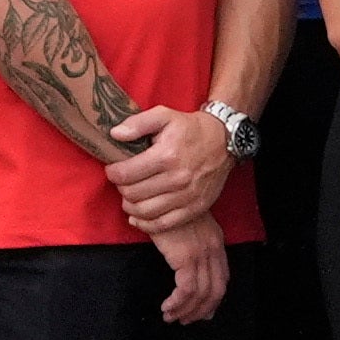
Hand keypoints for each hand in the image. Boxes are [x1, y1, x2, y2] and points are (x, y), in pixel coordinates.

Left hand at [107, 96, 236, 231]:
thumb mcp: (165, 115)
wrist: (226, 141)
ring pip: (144, 211)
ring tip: (132, 195)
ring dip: (130, 205)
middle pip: (132, 194)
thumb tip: (114, 135)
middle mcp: (177, 178)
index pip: (124, 174)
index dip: (112, 172)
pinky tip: (139, 215)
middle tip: (125, 180)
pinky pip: (162, 224)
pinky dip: (145, 223)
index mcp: (167, 155)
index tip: (114, 169)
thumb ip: (137, 123)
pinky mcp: (195, 208)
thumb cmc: (191, 128)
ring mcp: (187, 196)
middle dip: (121, 187)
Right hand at [145, 216, 231, 324]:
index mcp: (214, 241)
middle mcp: (213, 248)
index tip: (202, 312)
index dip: (213, 298)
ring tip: (171, 317)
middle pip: (216, 289)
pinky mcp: (186, 256)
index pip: (221, 277)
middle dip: (202, 309)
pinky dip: (178, 302)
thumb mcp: (182, 226)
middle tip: (185, 320)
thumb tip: (182, 270)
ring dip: (186, 310)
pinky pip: (187, 289)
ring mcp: (202, 252)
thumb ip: (187, 245)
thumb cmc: (163, 207)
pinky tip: (167, 307)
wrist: (157, 190)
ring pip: (202, 293)